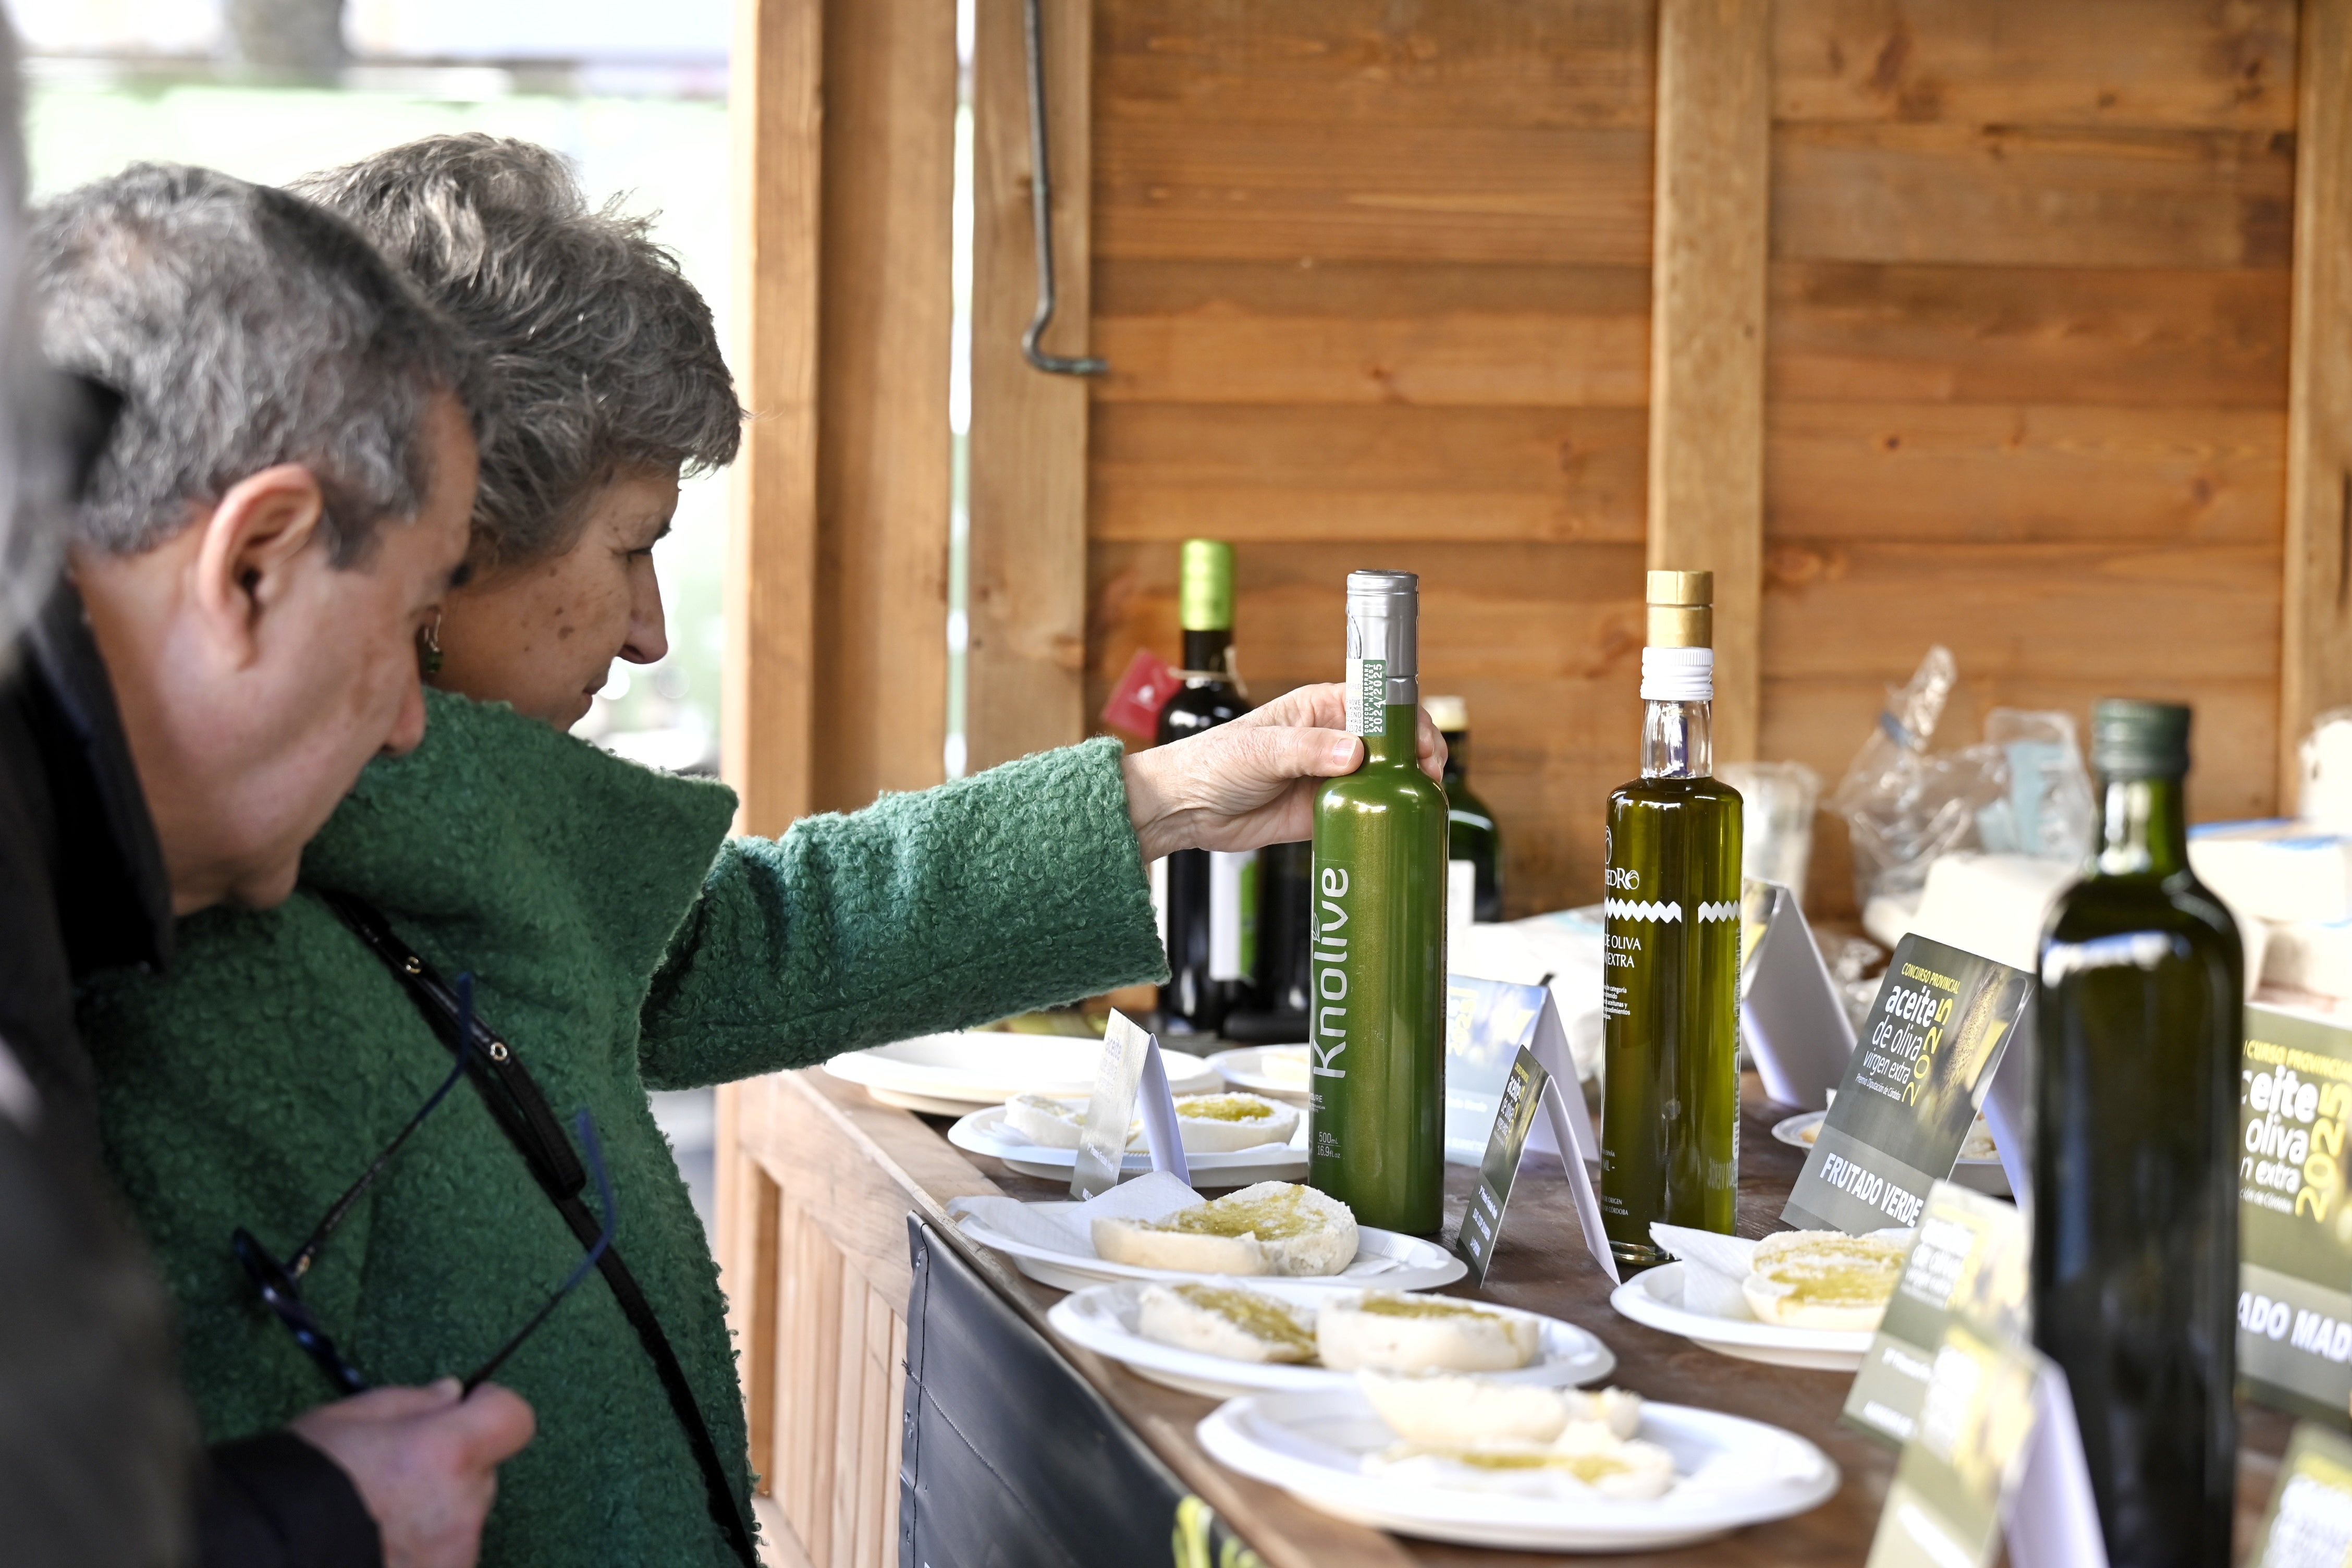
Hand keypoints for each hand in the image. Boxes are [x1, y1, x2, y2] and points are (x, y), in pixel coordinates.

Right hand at [289, 1379, 534, 1567]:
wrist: (260, 1553)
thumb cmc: (298, 1482)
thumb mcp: (347, 1419)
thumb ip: (411, 1404)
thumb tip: (451, 1396)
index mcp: (447, 1454)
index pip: (514, 1419)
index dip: (492, 1409)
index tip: (467, 1409)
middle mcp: (460, 1510)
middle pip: (481, 1476)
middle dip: (451, 1470)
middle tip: (395, 1477)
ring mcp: (450, 1558)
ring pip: (460, 1523)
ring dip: (433, 1518)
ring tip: (373, 1522)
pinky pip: (442, 1558)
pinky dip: (418, 1552)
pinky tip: (374, 1548)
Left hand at [1122, 683, 1446, 861]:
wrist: (1187, 808)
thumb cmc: (1213, 762)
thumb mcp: (1261, 749)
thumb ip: (1308, 749)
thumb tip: (1354, 752)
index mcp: (1321, 708)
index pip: (1379, 704)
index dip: (1408, 721)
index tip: (1422, 744)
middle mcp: (1333, 739)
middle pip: (1392, 742)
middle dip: (1417, 757)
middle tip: (1427, 779)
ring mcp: (1332, 777)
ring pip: (1384, 779)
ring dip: (1404, 790)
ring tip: (1419, 804)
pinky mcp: (1326, 811)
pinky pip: (1365, 812)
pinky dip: (1384, 818)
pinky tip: (1397, 825)